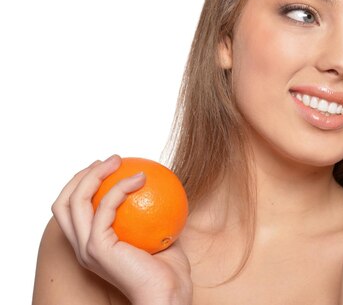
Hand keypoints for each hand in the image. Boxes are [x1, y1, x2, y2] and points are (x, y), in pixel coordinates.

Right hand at [52, 155, 191, 304]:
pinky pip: (105, 207)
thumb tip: (160, 185)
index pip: (72, 211)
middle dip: (81, 175)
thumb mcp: (159, 234)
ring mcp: (87, 247)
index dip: (82, 184)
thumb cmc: (169, 269)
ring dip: (95, 174)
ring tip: (119, 160)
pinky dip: (120, 187)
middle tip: (111, 160)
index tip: (108, 167)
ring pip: (75, 200)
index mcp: (91, 245)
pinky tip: (141, 177)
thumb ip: (152, 214)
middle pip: (64, 202)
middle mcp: (82, 247)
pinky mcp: (98, 247)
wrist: (169, 293)